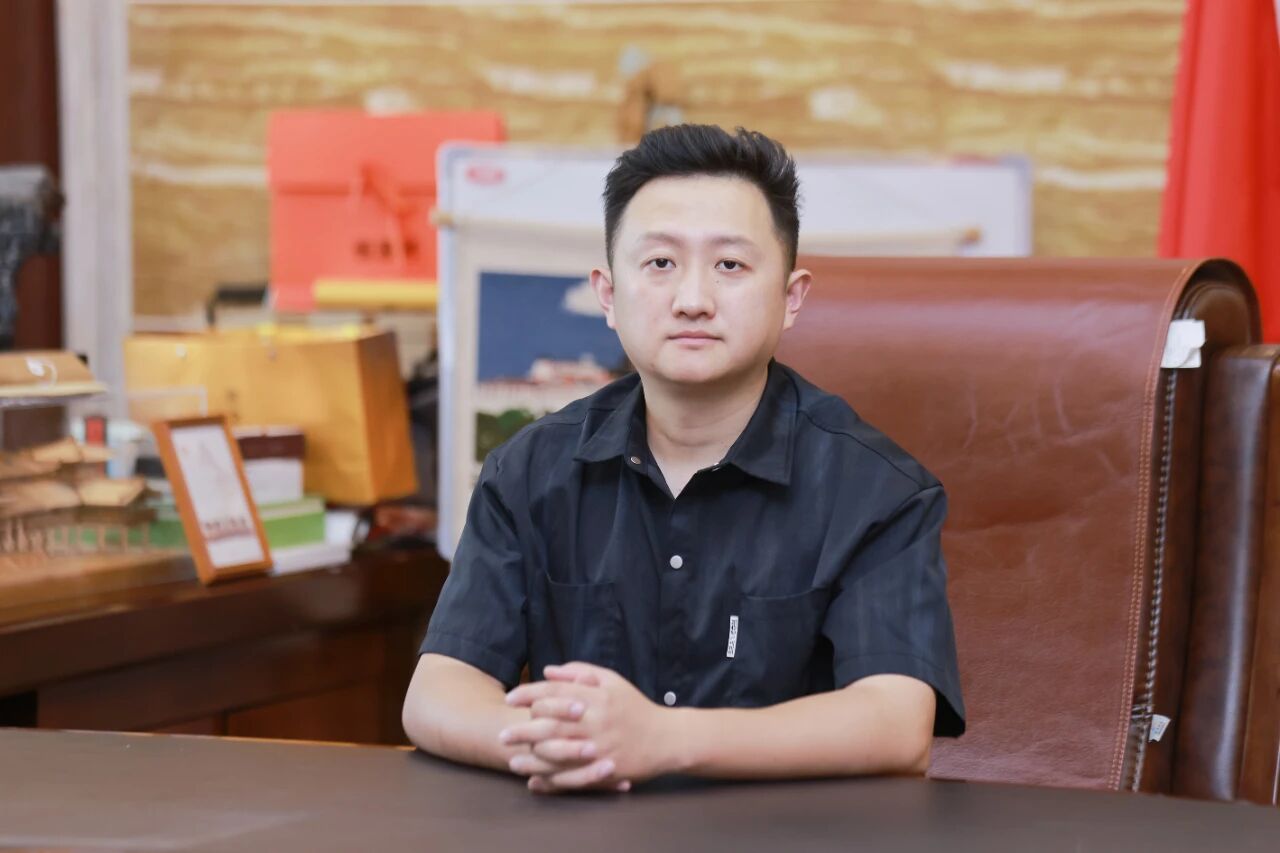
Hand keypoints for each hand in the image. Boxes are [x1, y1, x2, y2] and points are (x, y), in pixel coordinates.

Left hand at [502, 662, 678, 791]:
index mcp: (597, 696)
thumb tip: (548, 670)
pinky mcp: (604, 770)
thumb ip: (580, 672)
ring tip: (512, 760)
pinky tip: (535, 780)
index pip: (556, 691)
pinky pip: (572, 777)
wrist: (666, 738)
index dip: (529, 694)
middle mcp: (596, 721)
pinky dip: (551, 780)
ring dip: (532, 759)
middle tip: (502, 734)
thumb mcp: (612, 680)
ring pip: (558, 754)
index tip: (510, 698)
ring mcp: (600, 748)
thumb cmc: (635, 707)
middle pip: (552, 724)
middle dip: (523, 730)